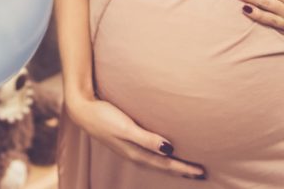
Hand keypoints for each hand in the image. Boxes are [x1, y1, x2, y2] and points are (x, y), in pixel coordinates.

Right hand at [67, 95, 206, 179]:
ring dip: (172, 166)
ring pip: (156, 163)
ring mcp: (129, 149)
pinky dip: (160, 158)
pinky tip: (162, 153)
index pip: (166, 163)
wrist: (81, 110)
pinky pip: (148, 155)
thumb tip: (169, 149)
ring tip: (185, 168)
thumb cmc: (104, 116)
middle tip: (201, 173)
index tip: (202, 171)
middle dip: (181, 171)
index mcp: (136, 153)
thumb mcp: (126, 127)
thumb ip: (146, 139)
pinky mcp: (125, 142)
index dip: (184, 168)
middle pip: (163, 166)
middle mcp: (134, 154)